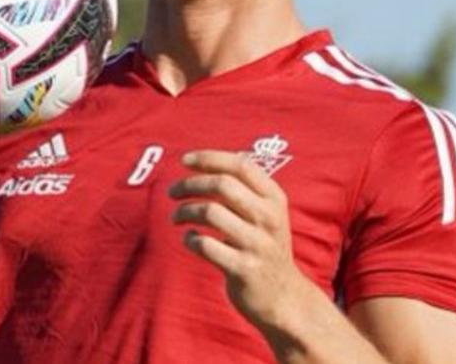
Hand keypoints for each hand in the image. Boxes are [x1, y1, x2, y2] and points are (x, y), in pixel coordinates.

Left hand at [168, 150, 308, 328]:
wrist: (283, 297)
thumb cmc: (264, 247)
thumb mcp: (267, 214)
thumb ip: (244, 189)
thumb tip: (204, 162)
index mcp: (274, 198)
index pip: (240, 165)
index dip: (209, 158)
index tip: (184, 160)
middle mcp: (269, 217)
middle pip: (222, 185)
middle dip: (190, 184)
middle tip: (172, 191)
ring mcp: (257, 244)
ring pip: (210, 212)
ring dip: (185, 211)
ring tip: (175, 217)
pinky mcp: (244, 269)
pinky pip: (206, 246)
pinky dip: (190, 239)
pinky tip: (188, 239)